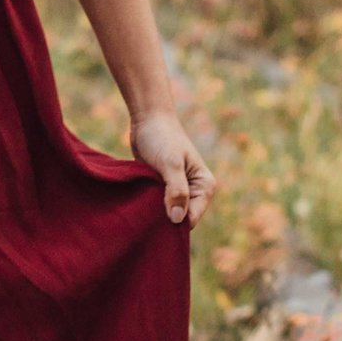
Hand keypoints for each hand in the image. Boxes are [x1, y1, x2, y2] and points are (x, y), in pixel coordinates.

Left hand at [131, 110, 213, 226]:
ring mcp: (178, 191)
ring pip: (167, 213)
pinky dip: (148, 206)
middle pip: (180, 218)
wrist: (148, 120)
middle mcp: (194, 191)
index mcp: (204, 186)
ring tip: (141, 203)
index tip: (155, 214)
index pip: (192, 218)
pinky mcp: (162, 188)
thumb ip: (176, 191)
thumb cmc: (162, 138)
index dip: (174, 221)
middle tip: (145, 210)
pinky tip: (137, 202)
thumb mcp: (171, 164)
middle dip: (164, 218)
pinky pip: (157, 205)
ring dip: (154, 212)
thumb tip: (178, 220)